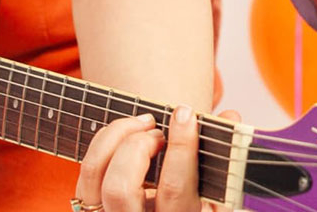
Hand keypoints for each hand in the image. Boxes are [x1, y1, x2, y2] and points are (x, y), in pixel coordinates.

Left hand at [75, 107, 239, 211]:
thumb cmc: (190, 201)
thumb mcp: (213, 190)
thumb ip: (223, 154)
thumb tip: (230, 118)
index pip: (174, 188)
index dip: (181, 147)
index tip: (186, 113)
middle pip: (121, 187)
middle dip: (138, 146)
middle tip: (159, 132)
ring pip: (94, 176)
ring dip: (117, 137)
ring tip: (144, 125)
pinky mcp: (90, 208)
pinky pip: (86, 172)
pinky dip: (104, 141)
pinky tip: (127, 132)